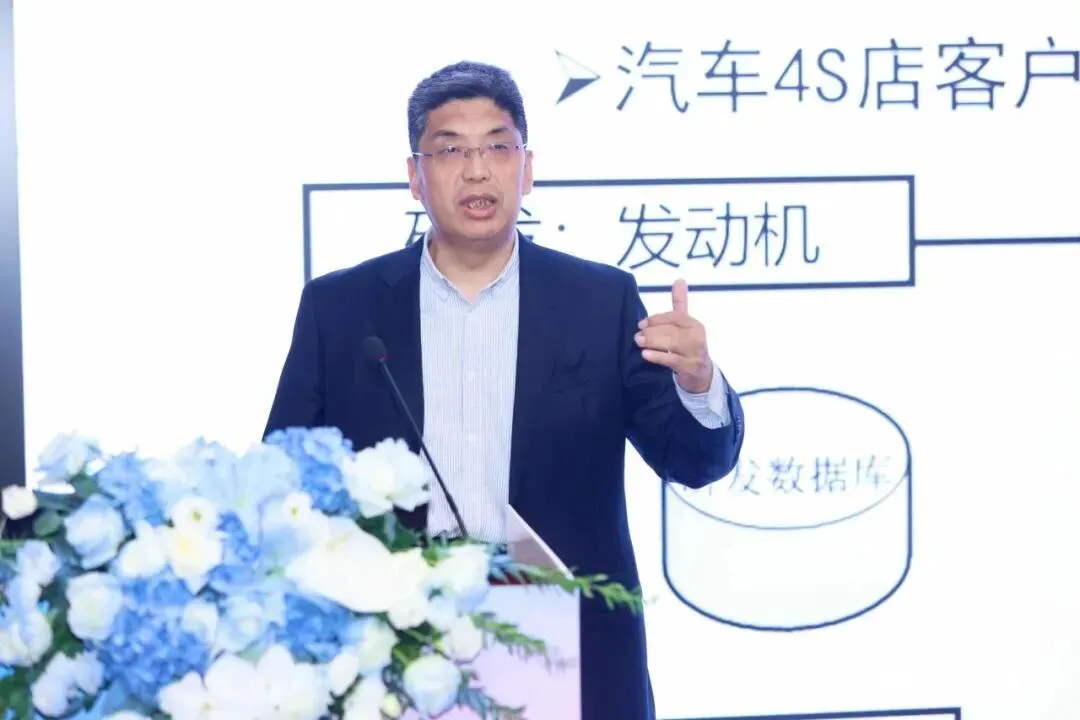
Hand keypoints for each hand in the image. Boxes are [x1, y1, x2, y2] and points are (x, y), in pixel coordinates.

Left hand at [634, 279, 712, 393]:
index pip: (674, 317)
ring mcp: (694, 353)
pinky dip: (658, 356)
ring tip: (639, 343)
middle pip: (672, 331)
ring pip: (672, 344)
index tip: (641, 323)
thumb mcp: (685, 324)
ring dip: (653, 342)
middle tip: (637, 336)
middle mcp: (697, 337)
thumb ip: (680, 303)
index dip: (657, 319)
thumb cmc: (688, 345)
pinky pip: (672, 360)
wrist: (701, 374)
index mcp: (694, 324)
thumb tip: (679, 280)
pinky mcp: (689, 367)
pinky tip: (646, 355)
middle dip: (652, 332)